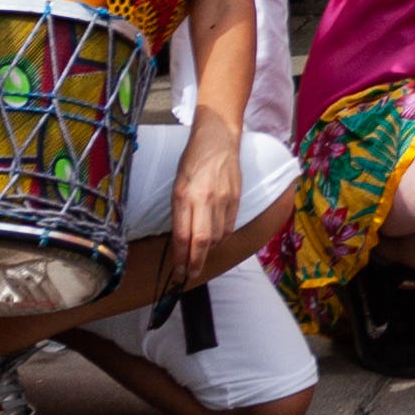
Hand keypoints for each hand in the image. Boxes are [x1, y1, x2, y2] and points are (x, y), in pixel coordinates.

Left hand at [171, 126, 241, 290]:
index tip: (177, 271)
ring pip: (216, 237)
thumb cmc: (192, 161)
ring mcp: (223, 200)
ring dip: (207, 250)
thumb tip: (182, 239)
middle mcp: (204, 200)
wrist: (219, 139)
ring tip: (200, 255)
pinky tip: (214, 239)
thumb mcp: (177, 185)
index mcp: (184, 196)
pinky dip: (220, 238)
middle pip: (201, 242)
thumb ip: (180, 212)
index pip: (182, 235)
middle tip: (189, 275)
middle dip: (195, 263)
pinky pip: (229, 227)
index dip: (180, 257)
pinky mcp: (237, 199)